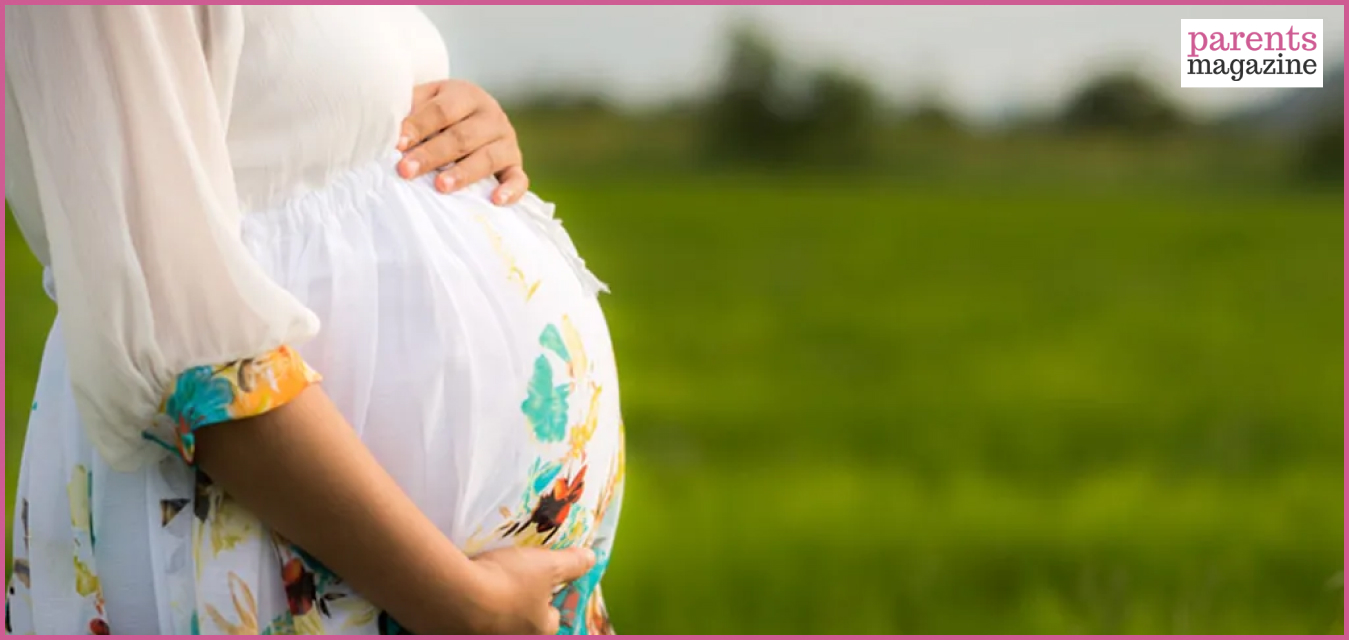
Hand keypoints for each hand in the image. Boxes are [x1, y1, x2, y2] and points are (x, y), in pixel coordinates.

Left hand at [396, 79, 527, 205]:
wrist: (472, 118)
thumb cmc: (438, 114)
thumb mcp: (424, 102)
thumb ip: (408, 113)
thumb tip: (386, 134)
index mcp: (466, 95)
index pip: (442, 111)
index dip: (419, 126)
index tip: (398, 144)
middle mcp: (491, 116)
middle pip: (462, 136)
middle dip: (432, 155)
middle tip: (406, 170)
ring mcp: (507, 141)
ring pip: (488, 158)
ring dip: (463, 173)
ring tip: (441, 187)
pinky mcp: (515, 165)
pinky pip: (519, 179)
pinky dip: (510, 190)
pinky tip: (495, 201)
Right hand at [459, 546, 595, 633]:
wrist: (452, 595)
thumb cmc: (508, 583)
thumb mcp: (546, 566)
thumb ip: (571, 563)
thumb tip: (592, 558)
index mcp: (540, 631)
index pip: (552, 619)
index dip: (548, 599)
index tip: (538, 582)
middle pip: (521, 625)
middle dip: (518, 608)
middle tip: (509, 584)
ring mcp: (482, 639)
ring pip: (493, 626)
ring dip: (490, 612)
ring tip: (481, 586)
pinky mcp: (452, 636)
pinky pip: (466, 625)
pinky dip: (464, 612)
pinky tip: (458, 593)